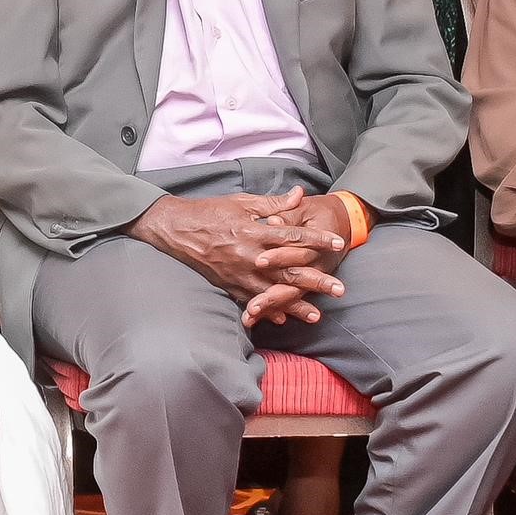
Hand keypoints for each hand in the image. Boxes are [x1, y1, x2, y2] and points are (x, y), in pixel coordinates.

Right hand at [132, 189, 345, 313]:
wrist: (175, 230)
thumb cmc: (209, 212)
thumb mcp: (242, 202)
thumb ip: (273, 204)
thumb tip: (299, 195)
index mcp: (254, 232)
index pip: (293, 236)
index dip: (317, 239)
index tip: (338, 243)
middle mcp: (249, 256)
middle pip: (289, 270)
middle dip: (316, 281)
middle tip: (339, 290)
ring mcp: (238, 274)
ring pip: (273, 292)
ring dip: (296, 305)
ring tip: (317, 315)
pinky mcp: (228, 285)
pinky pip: (251, 301)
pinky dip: (267, 310)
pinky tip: (283, 319)